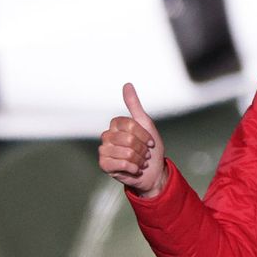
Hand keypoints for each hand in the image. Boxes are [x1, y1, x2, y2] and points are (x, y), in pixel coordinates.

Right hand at [98, 83, 168, 197]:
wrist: (153, 172)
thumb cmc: (150, 149)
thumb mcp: (146, 124)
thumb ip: (134, 105)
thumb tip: (127, 84)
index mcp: (116, 125)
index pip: (129, 125)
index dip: (143, 135)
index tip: (150, 142)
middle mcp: (107, 136)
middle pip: (128, 139)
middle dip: (142, 149)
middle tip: (144, 154)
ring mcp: (104, 150)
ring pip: (125, 152)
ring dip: (138, 160)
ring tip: (140, 162)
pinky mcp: (104, 165)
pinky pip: (119, 163)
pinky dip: (132, 168)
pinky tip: (133, 169)